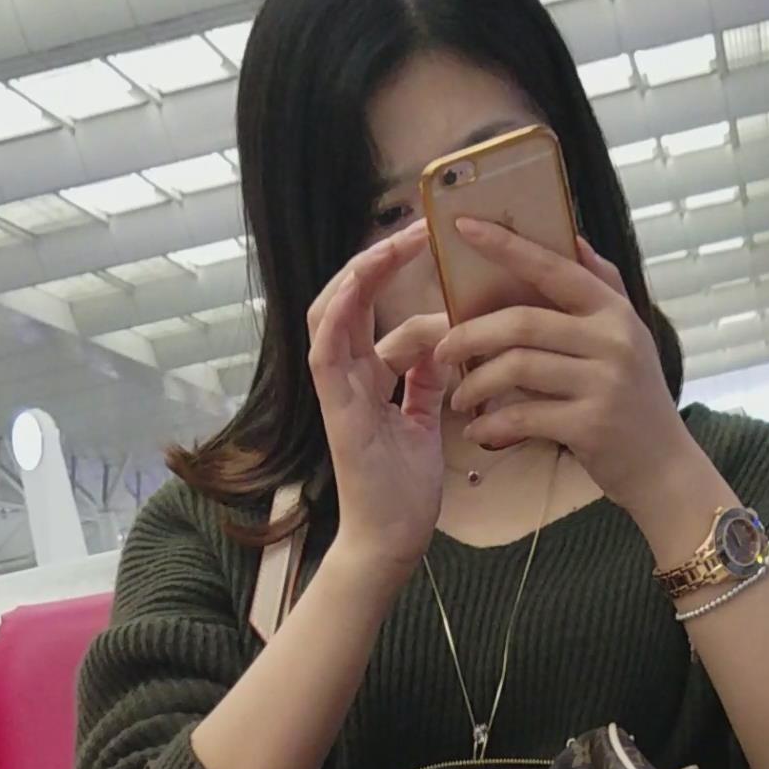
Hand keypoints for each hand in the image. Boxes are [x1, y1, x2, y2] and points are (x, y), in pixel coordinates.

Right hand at [307, 225, 448, 581]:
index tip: (432, 240)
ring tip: (394, 244)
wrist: (392, 541)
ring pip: (330, 313)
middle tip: (419, 227)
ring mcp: (337, 391)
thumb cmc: (406, 489)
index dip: (394, 269)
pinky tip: (357, 285)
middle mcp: (346, 376)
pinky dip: (338, 315)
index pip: (372, 307)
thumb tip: (443, 341)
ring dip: (359, 274)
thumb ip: (426, 379)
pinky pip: (325, 352)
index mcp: (366, 375)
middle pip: (348, 297)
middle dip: (379, 258)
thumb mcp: (426, 419)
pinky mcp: (336, 410)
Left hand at [435, 228, 724, 534]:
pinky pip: (523, 417)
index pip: (553, 267)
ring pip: (517, 368)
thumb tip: (573, 239)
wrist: (665, 467)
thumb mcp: (630, 336)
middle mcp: (611, 340)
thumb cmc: (635, 400)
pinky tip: (477, 431)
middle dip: (471, 335)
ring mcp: (602, 383)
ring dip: (476, 384)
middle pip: (523, 323)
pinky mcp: (590, 425)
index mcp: (613, 312)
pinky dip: (491, 425)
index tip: (462, 226)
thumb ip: (603, 289)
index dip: (506, 246)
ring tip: (459, 399)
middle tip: (441, 350)